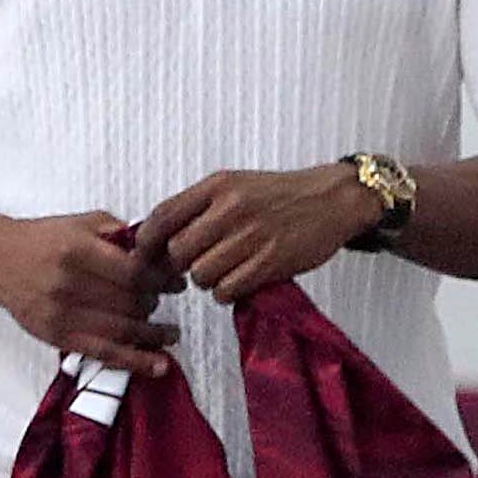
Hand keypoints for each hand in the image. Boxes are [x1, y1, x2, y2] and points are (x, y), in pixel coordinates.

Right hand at [0, 211, 182, 373]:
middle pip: (130, 303)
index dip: (162, 279)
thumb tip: (158, 250)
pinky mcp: (56, 337)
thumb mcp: (81, 222)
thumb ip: (119, 232)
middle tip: (165, 301)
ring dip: (154, 336)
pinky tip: (159, 364)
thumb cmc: (41, 239)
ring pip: (122, 331)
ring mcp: (61, 314)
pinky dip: (135, 362)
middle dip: (155, 304)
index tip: (176, 281)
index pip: (134, 272)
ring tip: (171, 334)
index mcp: (77, 250)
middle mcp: (69, 284)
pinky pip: (103, 354)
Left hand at [135, 164, 383, 302]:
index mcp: (218, 185)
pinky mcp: (269, 262)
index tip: (144, 255)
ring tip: (225, 270)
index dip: (146, 242)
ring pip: (200, 275)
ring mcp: (250, 236)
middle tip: (195, 265)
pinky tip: (241, 280)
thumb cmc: (281, 195)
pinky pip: (226, 290)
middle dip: (180, 266)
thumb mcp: (235, 185)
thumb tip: (157, 237)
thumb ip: (198, 206)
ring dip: (207, 280)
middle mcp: (231, 208)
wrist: (333, 199)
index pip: (162, 216)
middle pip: (178, 252)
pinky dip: (228, 292)